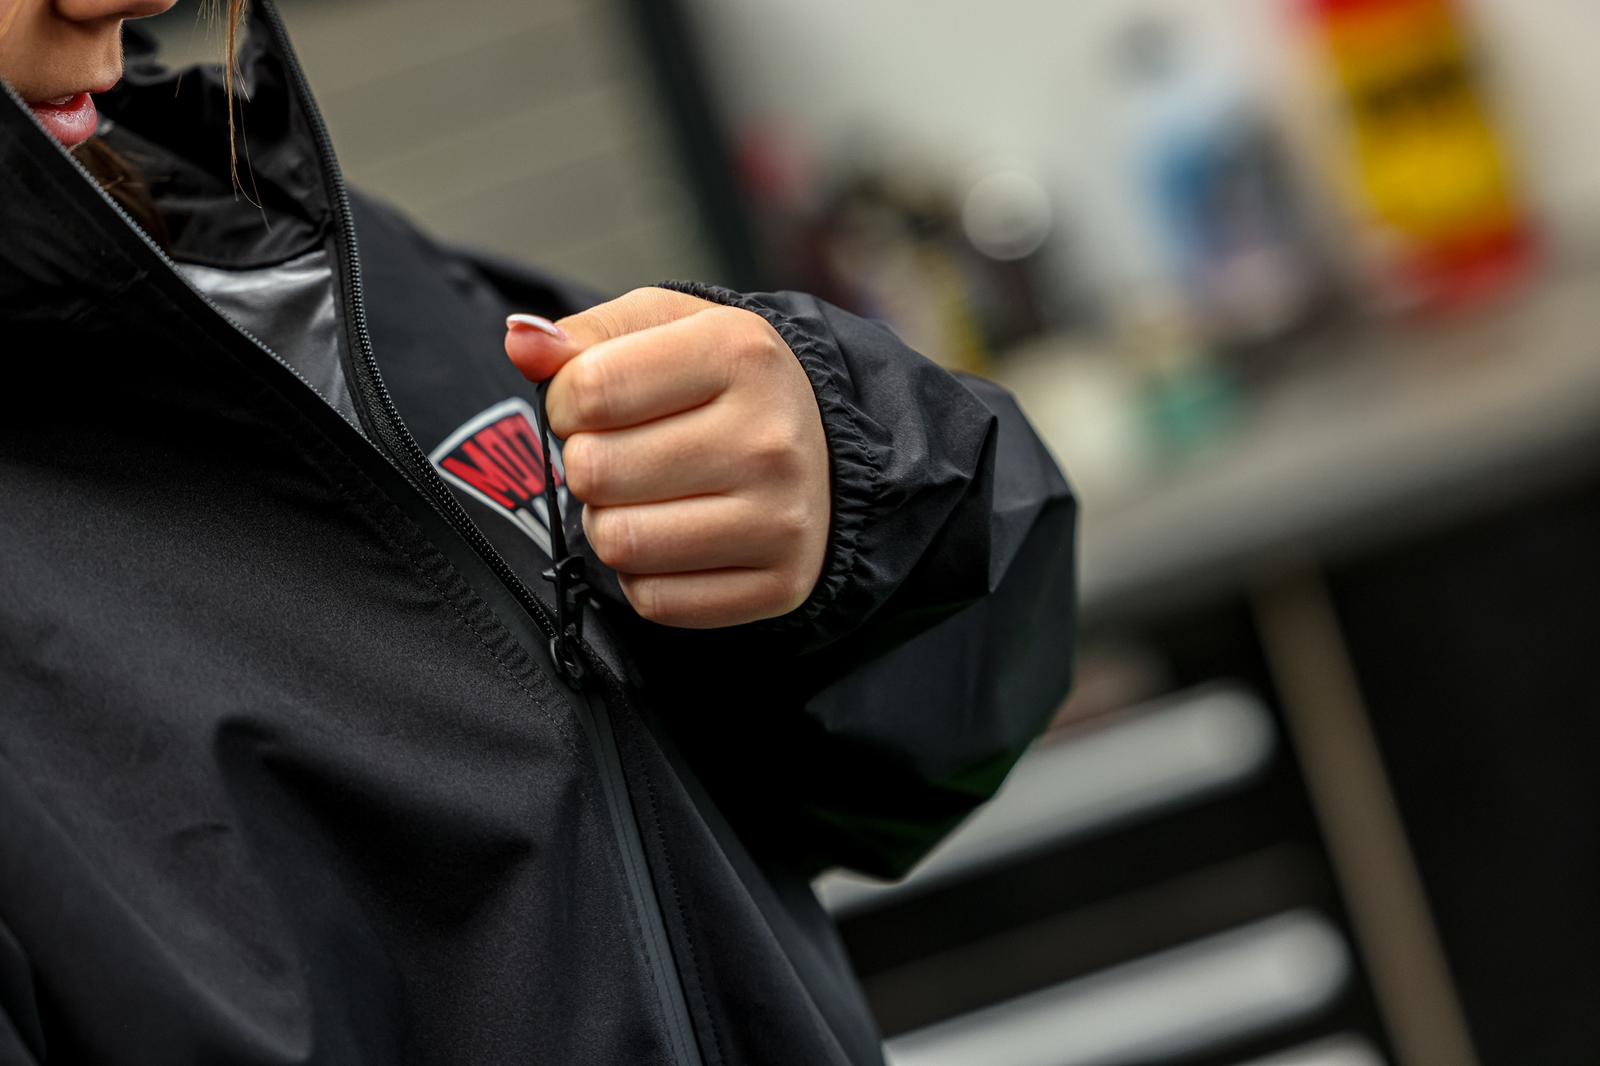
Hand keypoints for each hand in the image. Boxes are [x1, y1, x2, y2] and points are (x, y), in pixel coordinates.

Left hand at [504, 287, 829, 628]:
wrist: (826, 452)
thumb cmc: (725, 384)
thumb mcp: (666, 329)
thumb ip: (586, 334)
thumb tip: (521, 342)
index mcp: (742, 354)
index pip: (588, 390)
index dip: (566, 401)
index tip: (595, 405)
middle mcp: (770, 438)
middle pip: (594, 471)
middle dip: (588, 463)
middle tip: (624, 454)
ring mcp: (780, 520)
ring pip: (618, 543)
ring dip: (609, 522)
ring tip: (644, 497)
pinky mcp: (778, 586)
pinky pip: (655, 600)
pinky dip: (645, 574)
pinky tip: (675, 537)